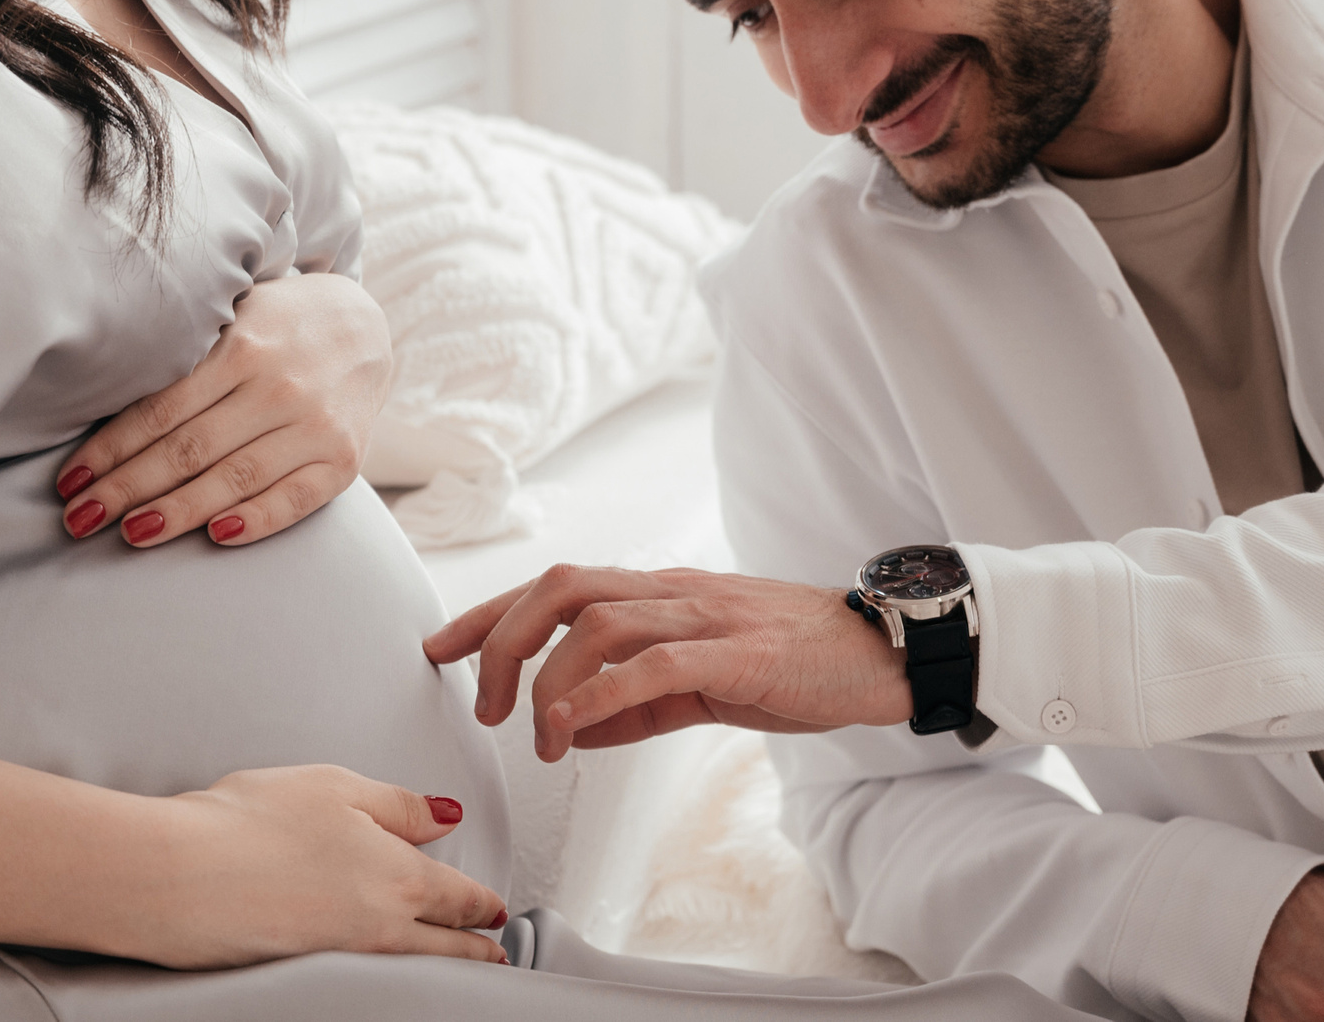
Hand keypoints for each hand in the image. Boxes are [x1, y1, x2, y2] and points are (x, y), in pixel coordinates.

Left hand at [56, 272, 392, 548]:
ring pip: (234, 478)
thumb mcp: (233, 315)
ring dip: (176, 512)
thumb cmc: (276, 326)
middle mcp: (278, 386)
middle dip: (125, 489)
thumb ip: (185, 351)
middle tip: (78, 520)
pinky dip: (256, 520)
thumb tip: (101, 389)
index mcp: (241, 346)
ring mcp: (314, 424)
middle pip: (188, 450)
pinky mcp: (344, 459)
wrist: (364, 328)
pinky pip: (295, 499)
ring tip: (129, 534)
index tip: (70, 481)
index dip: (110, 450)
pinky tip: (216, 536)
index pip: (160, 410)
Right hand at [131, 764, 507, 968]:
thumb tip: (444, 816)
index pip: (457, 897)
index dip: (482, 905)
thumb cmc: (247, 823)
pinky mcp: (303, 973)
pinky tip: (383, 965)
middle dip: (474, 948)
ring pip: (409, 965)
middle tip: (494, 954)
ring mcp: (342, 957)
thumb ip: (397, 805)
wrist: (175, 876)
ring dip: (439, 965)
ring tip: (454, 966)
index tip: (497, 912)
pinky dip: (391, 973)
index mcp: (398, 878)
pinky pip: (367, 975)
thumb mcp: (335, 787)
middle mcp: (379, 927)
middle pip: (443, 945)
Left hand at [423, 565, 911, 761]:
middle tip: (484, 705)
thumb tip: (570, 729)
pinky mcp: (737, 651)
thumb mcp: (702, 684)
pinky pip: (653, 662)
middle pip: (561, 586)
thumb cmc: (796, 664)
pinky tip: (575, 729)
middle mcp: (673, 592)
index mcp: (661, 595)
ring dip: (549, 680)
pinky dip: (600, 692)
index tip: (440, 649)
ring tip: (538, 737)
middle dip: (503, 639)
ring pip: (598, 619)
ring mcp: (706, 615)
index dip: (490, 613)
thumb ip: (635, 703)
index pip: (556, 586)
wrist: (883, 654)